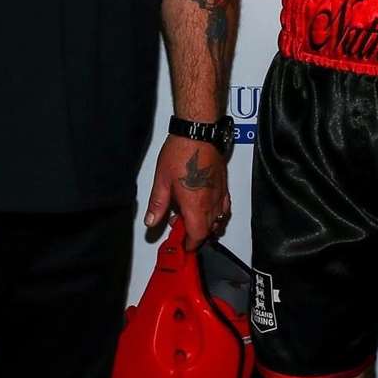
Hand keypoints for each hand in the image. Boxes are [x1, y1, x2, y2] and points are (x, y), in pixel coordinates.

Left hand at [145, 135, 229, 250]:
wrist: (198, 133)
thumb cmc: (181, 152)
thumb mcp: (162, 180)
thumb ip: (157, 205)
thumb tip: (151, 221)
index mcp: (195, 205)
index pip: (197, 235)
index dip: (190, 244)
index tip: (183, 245)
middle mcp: (211, 202)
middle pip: (208, 230)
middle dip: (195, 234)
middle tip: (179, 226)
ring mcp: (219, 194)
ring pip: (218, 220)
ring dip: (206, 225)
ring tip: (191, 217)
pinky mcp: (224, 185)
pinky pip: (225, 207)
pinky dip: (218, 214)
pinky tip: (208, 209)